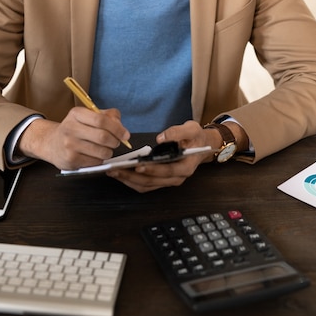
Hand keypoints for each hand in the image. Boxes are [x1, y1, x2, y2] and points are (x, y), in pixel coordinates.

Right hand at [17, 107, 130, 169]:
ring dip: (109, 152)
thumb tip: (122, 128)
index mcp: (76, 113)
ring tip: (105, 149)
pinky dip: (100, 159)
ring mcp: (69, 145)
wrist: (52, 143)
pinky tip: (94, 155)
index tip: (125, 135)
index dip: (117, 128)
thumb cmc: (77, 128)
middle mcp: (70, 128)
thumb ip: (108, 116)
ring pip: (101, 152)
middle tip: (116, 142)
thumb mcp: (89, 116)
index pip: (101, 120)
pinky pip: (95, 162)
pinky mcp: (71, 160)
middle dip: (115, 141)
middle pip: (103, 137)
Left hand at [106, 120, 221, 192]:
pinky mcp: (161, 180)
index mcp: (185, 167)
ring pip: (146, 186)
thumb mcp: (191, 129)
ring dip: (129, 181)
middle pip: (152, 181)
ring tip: (113, 172)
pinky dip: (132, 181)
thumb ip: (177, 132)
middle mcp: (177, 178)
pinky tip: (121, 174)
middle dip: (132, 177)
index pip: (167, 171)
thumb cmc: (196, 137)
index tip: (138, 166)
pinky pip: (145, 185)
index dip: (152, 169)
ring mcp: (168, 181)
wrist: (201, 145)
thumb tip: (160, 138)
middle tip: (116, 169)